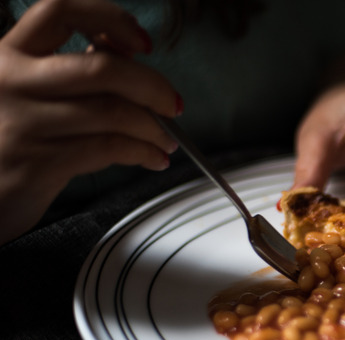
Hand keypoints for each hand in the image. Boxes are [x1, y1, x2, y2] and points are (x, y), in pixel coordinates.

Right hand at [0, 0, 181, 244]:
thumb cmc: (9, 140)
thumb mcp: (27, 93)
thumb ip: (70, 71)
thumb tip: (126, 51)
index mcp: (8, 54)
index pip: (60, 9)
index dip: (110, 18)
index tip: (144, 43)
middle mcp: (10, 81)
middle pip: (101, 68)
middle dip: (153, 86)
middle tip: (173, 104)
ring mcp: (22, 123)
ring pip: (112, 112)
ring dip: (153, 127)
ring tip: (166, 140)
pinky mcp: (37, 163)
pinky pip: (108, 148)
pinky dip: (142, 152)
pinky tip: (153, 158)